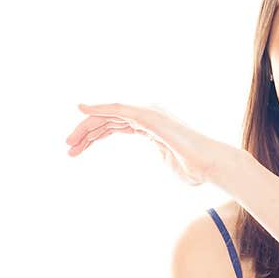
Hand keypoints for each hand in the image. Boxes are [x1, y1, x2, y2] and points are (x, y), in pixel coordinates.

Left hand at [65, 102, 239, 185]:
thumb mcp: (169, 164)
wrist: (211, 166)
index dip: (94, 136)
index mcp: (149, 126)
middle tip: (68, 149)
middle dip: (85, 133)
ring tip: (69, 143)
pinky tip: (82, 110)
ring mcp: (148, 113)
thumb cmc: (195, 169)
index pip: (115, 125)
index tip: (76, 150)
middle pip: (108, 119)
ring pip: (109, 115)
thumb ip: (161, 158)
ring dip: (86, 127)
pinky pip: (118, 109)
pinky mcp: (149, 115)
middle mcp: (147, 115)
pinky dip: (99, 108)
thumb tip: (163, 159)